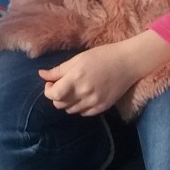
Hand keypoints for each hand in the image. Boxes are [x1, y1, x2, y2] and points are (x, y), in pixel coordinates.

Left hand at [38, 34, 169, 115]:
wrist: (127, 63)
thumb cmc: (101, 56)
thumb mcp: (77, 59)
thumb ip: (58, 70)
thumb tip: (41, 75)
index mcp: (76, 78)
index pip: (53, 95)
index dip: (48, 91)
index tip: (51, 83)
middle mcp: (84, 93)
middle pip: (60, 105)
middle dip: (57, 97)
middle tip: (62, 86)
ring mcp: (94, 102)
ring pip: (71, 110)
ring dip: (68, 102)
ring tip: (74, 90)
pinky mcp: (102, 107)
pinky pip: (84, 113)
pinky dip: (80, 107)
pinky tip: (84, 96)